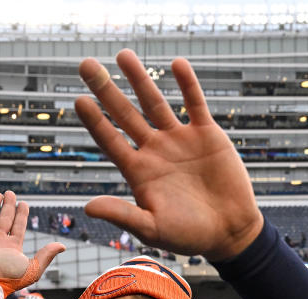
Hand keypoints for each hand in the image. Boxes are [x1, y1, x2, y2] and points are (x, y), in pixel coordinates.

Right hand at [0, 191, 63, 287]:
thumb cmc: (7, 279)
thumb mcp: (32, 269)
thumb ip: (46, 256)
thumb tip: (63, 246)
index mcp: (12, 247)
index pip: (18, 226)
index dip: (22, 215)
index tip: (24, 203)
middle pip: (4, 219)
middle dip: (8, 206)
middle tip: (10, 193)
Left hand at [75, 49, 262, 260]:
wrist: (229, 232)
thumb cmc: (188, 236)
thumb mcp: (152, 228)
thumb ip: (122, 215)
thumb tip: (87, 207)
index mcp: (138, 172)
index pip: (110, 140)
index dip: (94, 121)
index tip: (78, 100)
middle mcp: (154, 151)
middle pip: (124, 114)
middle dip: (106, 89)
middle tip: (86, 64)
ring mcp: (179, 140)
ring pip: (154, 102)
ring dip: (139, 79)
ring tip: (122, 55)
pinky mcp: (206, 134)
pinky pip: (194, 103)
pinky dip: (187, 84)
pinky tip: (176, 64)